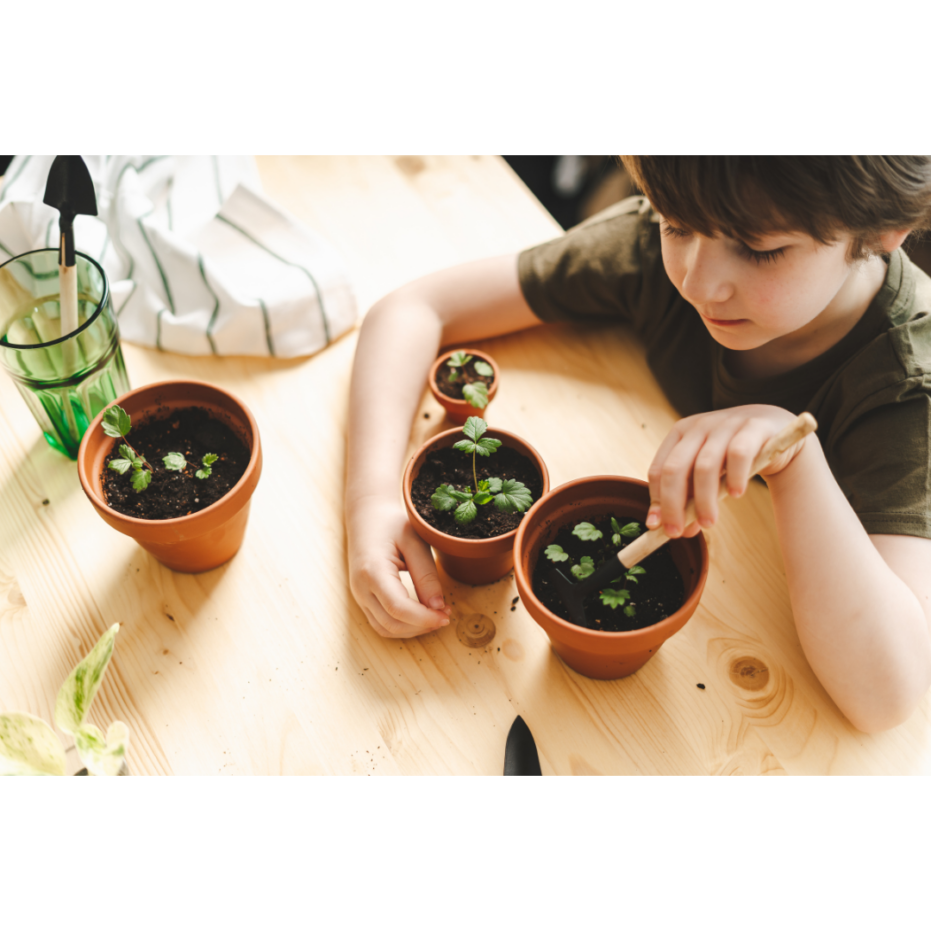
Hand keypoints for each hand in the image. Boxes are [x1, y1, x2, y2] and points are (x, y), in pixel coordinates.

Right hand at [348, 496, 451, 638]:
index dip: (424, 618)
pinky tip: (421, 617)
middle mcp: (361, 588)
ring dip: (413, 630)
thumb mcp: (414, 542)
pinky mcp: (364, 599)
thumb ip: (426, 574)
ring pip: (385, 629)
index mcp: (372, 571)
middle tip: (447, 615)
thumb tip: (438, 606)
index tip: (447, 614)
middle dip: (422, 625)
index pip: (398, 608)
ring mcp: (359, 596)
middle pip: (391, 624)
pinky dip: (403, 626)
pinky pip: (382, 623)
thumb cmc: (391, 525)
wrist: (367, 518)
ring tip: (436, 616)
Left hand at [646, 405, 806, 537]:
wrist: (771, 428)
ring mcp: (725, 425)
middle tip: (677, 533)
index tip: (657, 527)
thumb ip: (691, 497)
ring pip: (705, 466)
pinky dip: (735, 477)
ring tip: (709, 523)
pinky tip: (736, 494)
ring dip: (704, 500)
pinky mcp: (752, 428)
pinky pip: (739, 454)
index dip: (656, 500)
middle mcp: (698, 427)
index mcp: (679, 434)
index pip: (658, 470)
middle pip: (675, 469)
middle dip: (673, 505)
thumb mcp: (707, 473)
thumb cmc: (731, 455)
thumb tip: (681, 530)